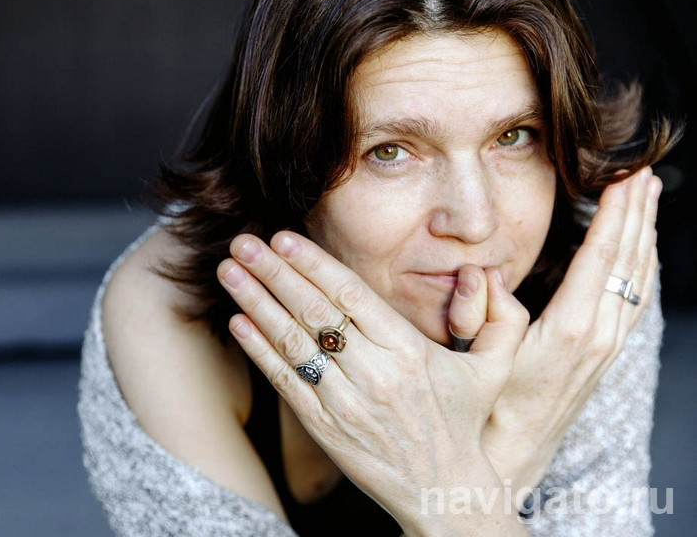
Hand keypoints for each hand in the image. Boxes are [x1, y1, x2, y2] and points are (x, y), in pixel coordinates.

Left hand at [218, 232, 529, 533]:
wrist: (443, 491)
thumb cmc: (462, 423)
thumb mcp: (495, 370)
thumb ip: (500, 319)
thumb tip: (488, 273)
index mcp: (409, 351)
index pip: (351, 296)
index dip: (313, 263)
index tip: (283, 237)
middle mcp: (374, 374)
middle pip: (313, 312)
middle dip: (273, 271)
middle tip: (241, 242)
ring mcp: (345, 403)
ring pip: (292, 343)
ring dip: (255, 302)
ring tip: (229, 271)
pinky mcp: (325, 428)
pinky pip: (285, 383)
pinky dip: (259, 350)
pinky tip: (238, 321)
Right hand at [447, 167, 661, 493]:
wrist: (510, 457)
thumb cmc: (493, 408)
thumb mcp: (483, 353)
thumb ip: (487, 309)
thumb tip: (484, 270)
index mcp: (572, 329)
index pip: (602, 257)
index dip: (616, 214)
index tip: (625, 178)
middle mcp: (600, 337)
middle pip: (630, 262)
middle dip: (639, 214)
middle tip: (643, 173)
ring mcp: (608, 348)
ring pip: (639, 280)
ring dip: (646, 236)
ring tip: (649, 200)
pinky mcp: (605, 356)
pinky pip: (635, 300)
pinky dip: (642, 267)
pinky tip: (641, 252)